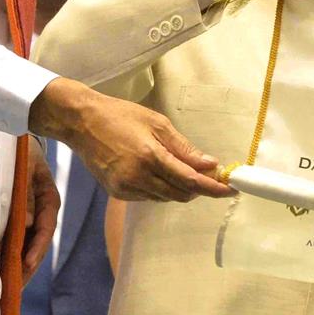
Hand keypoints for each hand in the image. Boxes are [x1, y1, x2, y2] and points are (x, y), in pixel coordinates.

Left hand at [21, 136, 60, 281]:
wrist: (12, 138)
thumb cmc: (19, 153)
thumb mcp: (25, 168)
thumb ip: (26, 193)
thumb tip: (25, 223)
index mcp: (48, 198)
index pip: (46, 227)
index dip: (37, 247)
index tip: (26, 264)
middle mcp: (41, 210)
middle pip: (37, 243)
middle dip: (26, 267)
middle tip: (13, 289)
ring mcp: (30, 215)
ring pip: (26, 245)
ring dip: (17, 265)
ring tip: (6, 288)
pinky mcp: (16, 218)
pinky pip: (15, 239)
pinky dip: (8, 255)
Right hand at [29, 78, 233, 202]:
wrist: (82, 122)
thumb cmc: (122, 116)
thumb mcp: (157, 124)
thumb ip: (184, 148)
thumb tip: (210, 164)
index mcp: (150, 156)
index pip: (189, 180)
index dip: (212, 187)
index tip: (230, 189)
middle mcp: (137, 177)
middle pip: (180, 194)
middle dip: (198, 188)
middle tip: (211, 176)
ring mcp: (125, 187)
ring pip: (165, 197)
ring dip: (180, 188)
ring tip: (184, 170)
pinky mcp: (117, 192)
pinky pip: (148, 197)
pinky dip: (160, 189)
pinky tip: (159, 173)